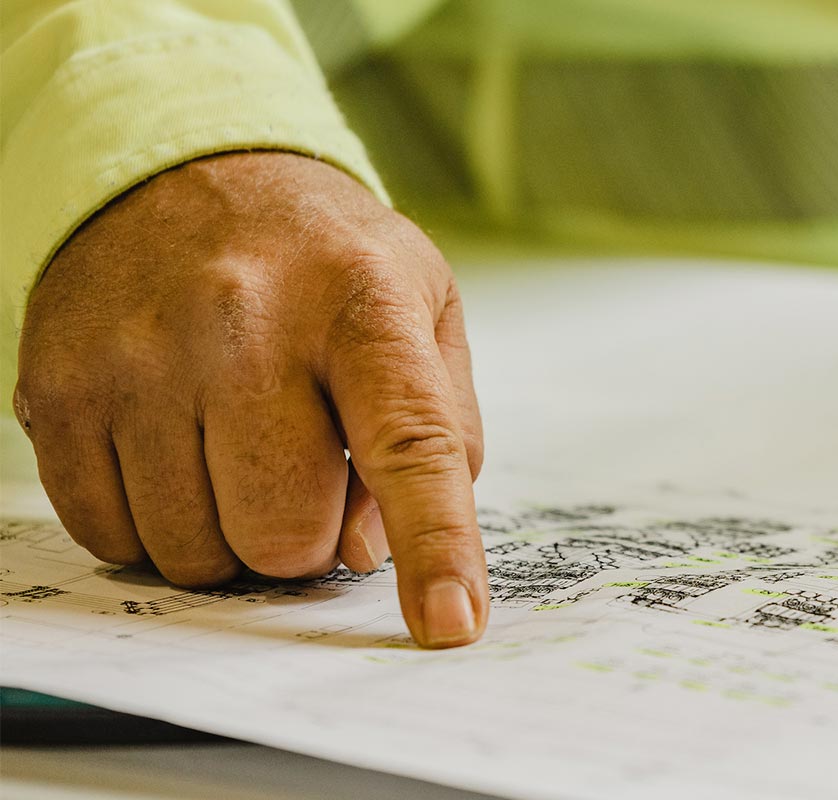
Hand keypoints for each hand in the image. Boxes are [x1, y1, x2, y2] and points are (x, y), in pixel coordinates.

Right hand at [12, 152, 488, 646]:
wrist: (186, 172)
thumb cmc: (327, 265)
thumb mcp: (425, 313)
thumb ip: (438, 435)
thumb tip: (373, 551)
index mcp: (363, 303)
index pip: (410, 443)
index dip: (434, 546)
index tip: (448, 623)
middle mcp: (244, 322)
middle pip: (284, 530)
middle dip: (306, 538)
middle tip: (306, 474)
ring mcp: (141, 357)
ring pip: (194, 550)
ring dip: (228, 535)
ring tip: (237, 452)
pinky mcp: (61, 389)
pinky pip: (110, 534)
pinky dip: (153, 525)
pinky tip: (175, 455)